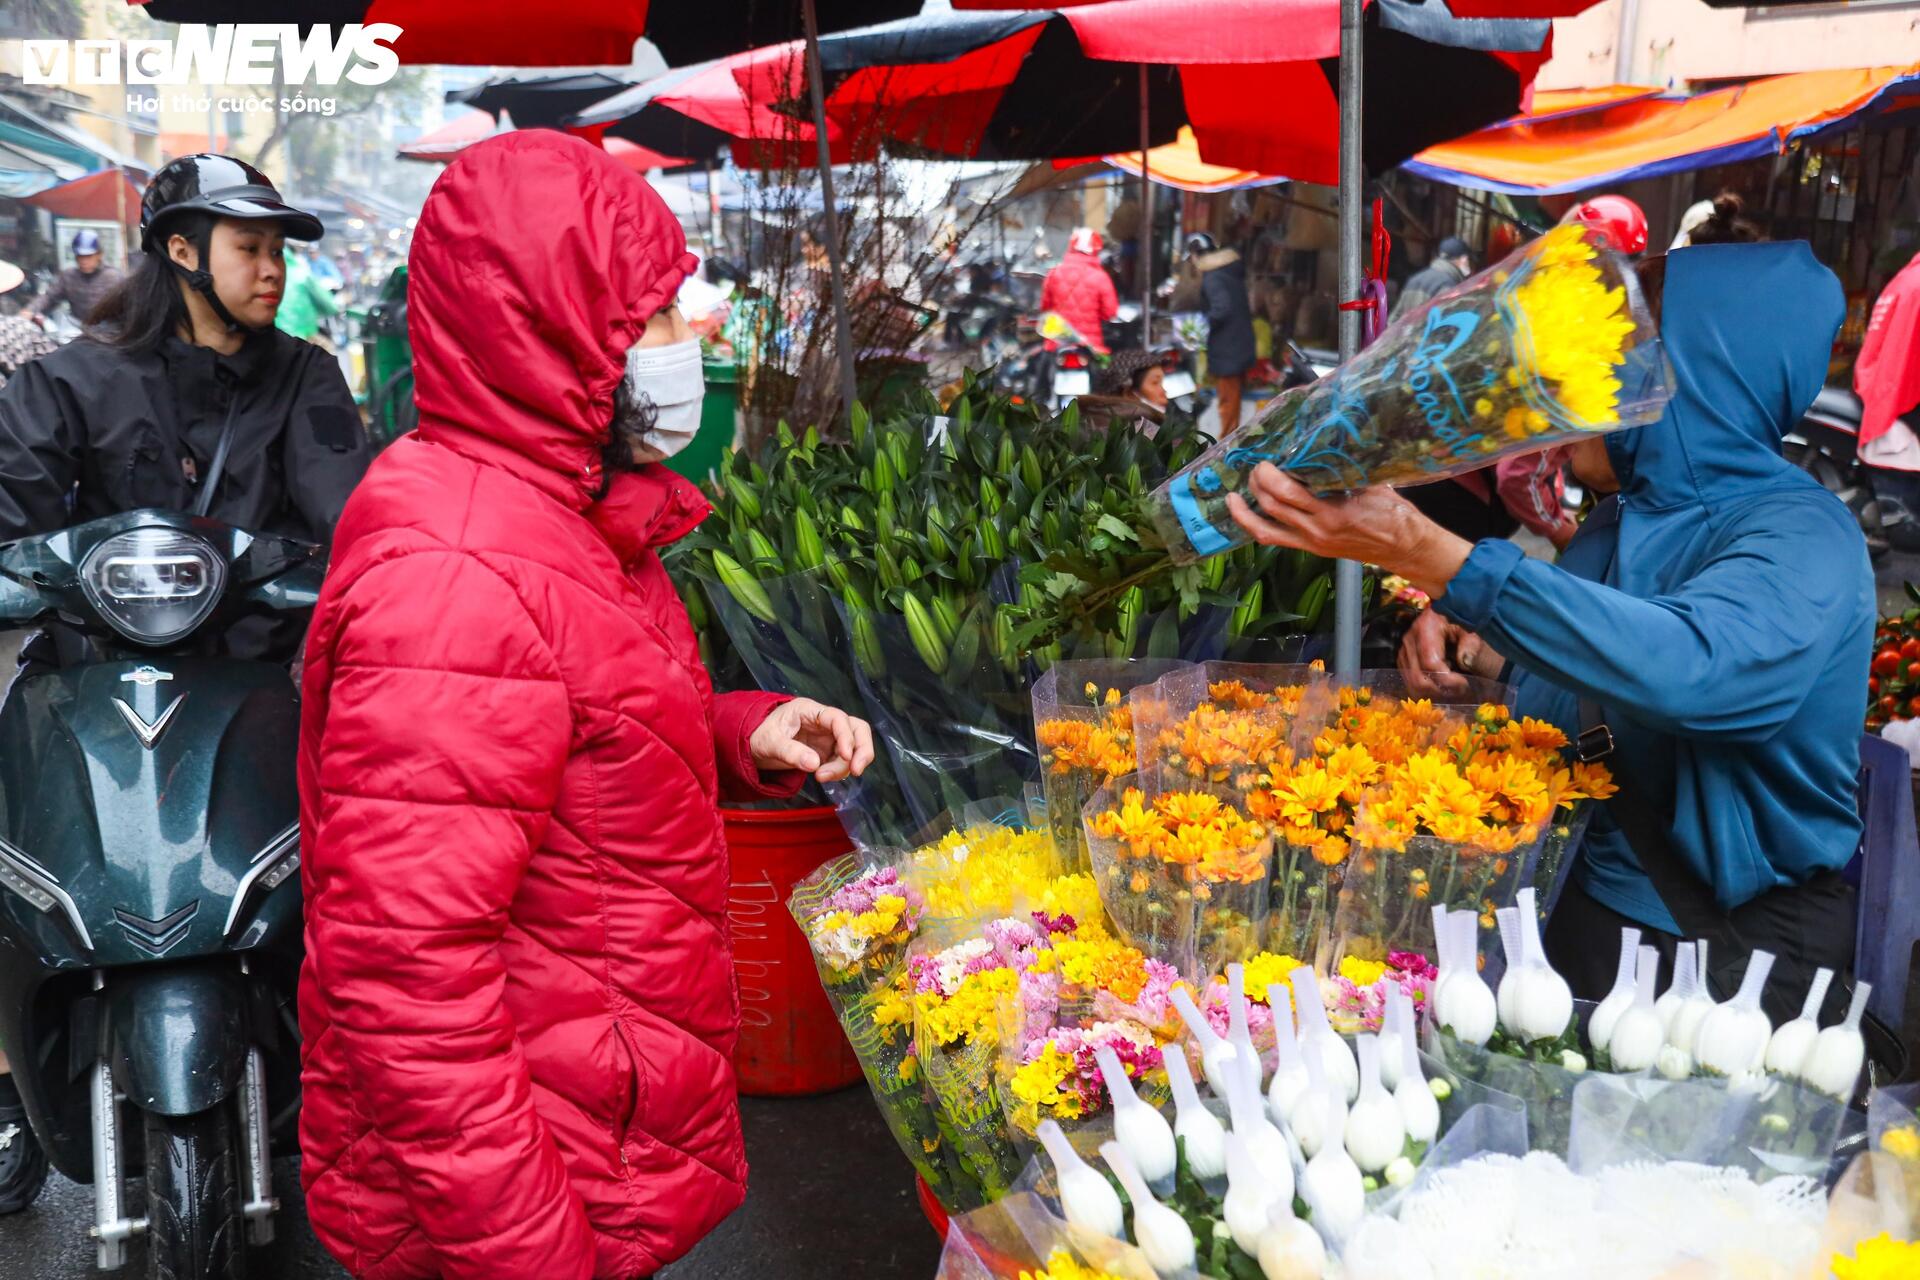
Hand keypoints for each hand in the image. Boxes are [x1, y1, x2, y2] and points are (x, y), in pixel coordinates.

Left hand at [749, 698, 874, 782]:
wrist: (756, 746)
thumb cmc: (762, 736)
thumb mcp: (770, 742)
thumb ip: (790, 752)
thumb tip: (814, 764)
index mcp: (810, 710)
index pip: (838, 718)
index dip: (846, 736)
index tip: (845, 756)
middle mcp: (825, 722)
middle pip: (857, 729)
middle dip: (862, 749)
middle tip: (856, 770)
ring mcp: (829, 737)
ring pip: (854, 747)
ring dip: (845, 765)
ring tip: (822, 778)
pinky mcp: (828, 752)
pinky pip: (843, 761)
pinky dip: (840, 771)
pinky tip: (824, 777)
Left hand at [1225, 464, 1473, 597]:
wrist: (1405, 547)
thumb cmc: (1393, 512)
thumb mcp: (1372, 482)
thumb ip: (1345, 467)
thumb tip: (1324, 442)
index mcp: (1334, 512)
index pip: (1288, 493)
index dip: (1269, 475)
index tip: (1266, 459)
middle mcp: (1318, 529)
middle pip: (1271, 506)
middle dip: (1257, 483)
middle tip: (1255, 466)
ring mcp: (1311, 542)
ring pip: (1265, 527)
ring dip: (1246, 508)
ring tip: (1236, 493)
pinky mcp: (1310, 549)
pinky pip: (1273, 539)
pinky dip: (1254, 526)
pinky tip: (1243, 513)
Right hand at [1397, 608, 1503, 697]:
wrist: (1455, 624)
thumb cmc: (1466, 628)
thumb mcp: (1475, 633)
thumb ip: (1474, 646)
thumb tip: (1464, 661)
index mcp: (1426, 626)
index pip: (1431, 663)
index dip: (1448, 680)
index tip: (1465, 683)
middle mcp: (1410, 638)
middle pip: (1418, 678)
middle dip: (1440, 690)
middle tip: (1460, 690)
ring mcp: (1404, 650)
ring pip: (1412, 685)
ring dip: (1434, 693)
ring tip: (1452, 689)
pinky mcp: (1404, 660)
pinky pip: (1410, 684)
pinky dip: (1426, 691)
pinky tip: (1442, 685)